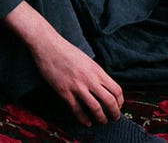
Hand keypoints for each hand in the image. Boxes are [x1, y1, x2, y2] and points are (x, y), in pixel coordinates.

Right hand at [4, 2, 121, 125]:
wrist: (47, 45)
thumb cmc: (65, 50)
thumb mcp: (86, 60)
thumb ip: (95, 73)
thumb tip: (102, 86)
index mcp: (96, 70)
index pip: (116, 90)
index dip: (120, 101)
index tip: (118, 106)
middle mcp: (89, 79)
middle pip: (110, 101)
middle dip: (114, 113)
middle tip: (114, 118)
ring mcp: (77, 86)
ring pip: (96, 108)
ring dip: (101, 118)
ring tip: (102, 121)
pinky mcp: (64, 91)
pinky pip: (77, 109)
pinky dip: (84, 119)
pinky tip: (86, 122)